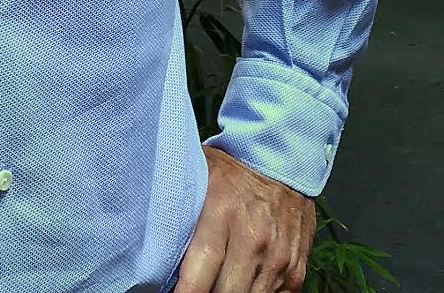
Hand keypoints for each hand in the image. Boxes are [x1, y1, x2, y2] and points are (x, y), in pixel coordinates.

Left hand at [172, 145, 317, 292]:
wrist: (283, 163)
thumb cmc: (229, 170)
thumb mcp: (198, 172)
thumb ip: (179, 203)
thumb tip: (149, 230)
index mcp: (222, 211)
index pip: (201, 268)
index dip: (187, 291)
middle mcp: (253, 239)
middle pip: (225, 292)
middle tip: (189, 288)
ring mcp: (278, 259)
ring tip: (210, 285)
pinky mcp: (294, 272)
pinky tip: (234, 284)